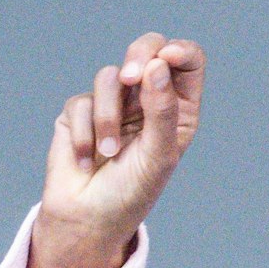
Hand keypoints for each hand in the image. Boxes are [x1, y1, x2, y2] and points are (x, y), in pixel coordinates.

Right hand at [40, 31, 205, 250]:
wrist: (88, 218)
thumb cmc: (133, 191)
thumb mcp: (158, 154)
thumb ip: (161, 109)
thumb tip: (157, 65)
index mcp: (178, 108)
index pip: (188, 63)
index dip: (180, 51)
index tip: (166, 57)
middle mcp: (148, 99)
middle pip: (149, 50)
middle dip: (139, 56)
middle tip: (131, 76)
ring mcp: (114, 103)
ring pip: (110, 77)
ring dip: (108, 118)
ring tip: (109, 153)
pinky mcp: (80, 112)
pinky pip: (81, 103)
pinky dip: (84, 134)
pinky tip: (86, 161)